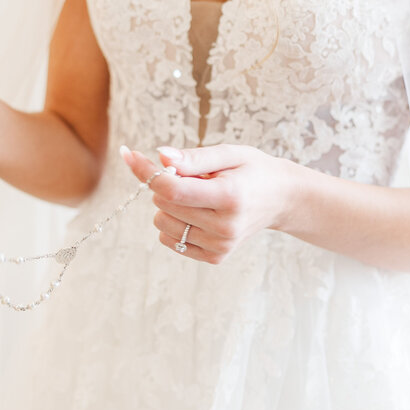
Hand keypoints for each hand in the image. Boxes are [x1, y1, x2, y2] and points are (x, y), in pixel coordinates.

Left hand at [120, 143, 294, 264]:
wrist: (281, 198)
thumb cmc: (253, 170)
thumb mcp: (230, 153)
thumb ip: (195, 157)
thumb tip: (160, 156)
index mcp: (229, 197)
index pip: (172, 189)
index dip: (146, 171)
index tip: (128, 153)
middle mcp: (224, 227)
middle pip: (164, 204)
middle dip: (166, 183)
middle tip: (191, 175)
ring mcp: (219, 245)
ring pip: (162, 223)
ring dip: (171, 205)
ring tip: (201, 195)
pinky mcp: (215, 256)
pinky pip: (171, 240)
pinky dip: (176, 222)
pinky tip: (199, 212)